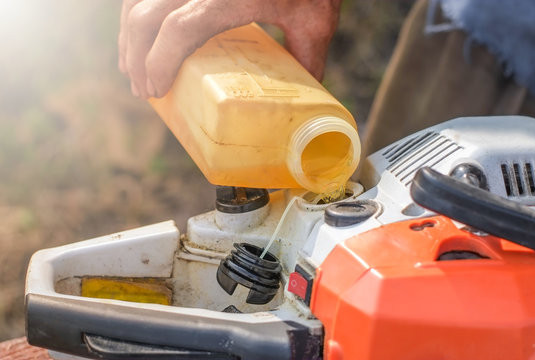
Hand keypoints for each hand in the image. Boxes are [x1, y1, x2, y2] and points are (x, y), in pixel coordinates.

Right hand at [118, 0, 341, 98]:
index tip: (156, 90)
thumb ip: (306, 60)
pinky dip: (134, 13)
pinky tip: (136, 35)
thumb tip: (298, 103)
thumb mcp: (314, 20)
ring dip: (129, 36)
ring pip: (139, 0)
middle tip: (145, 90)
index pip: (180, 29)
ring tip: (133, 69)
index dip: (159, 61)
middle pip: (147, 17)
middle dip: (137, 58)